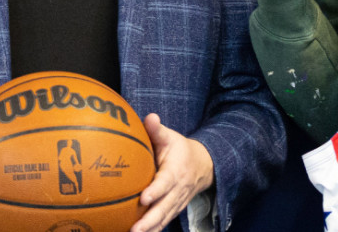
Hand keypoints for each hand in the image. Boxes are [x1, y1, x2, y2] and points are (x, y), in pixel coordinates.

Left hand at [130, 114, 214, 231]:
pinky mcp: (175, 209)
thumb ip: (157, 130)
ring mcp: (177, 202)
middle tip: (135, 229)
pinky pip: (164, 222)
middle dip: (150, 220)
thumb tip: (149, 117)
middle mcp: (178, 190)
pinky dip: (154, 230)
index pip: (165, 183)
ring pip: (165, 218)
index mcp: (175, 171)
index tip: (144, 198)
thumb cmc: (180, 150)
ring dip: (151, 229)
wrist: (203, 166)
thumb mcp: (170, 137)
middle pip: (164, 207)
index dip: (156, 191)